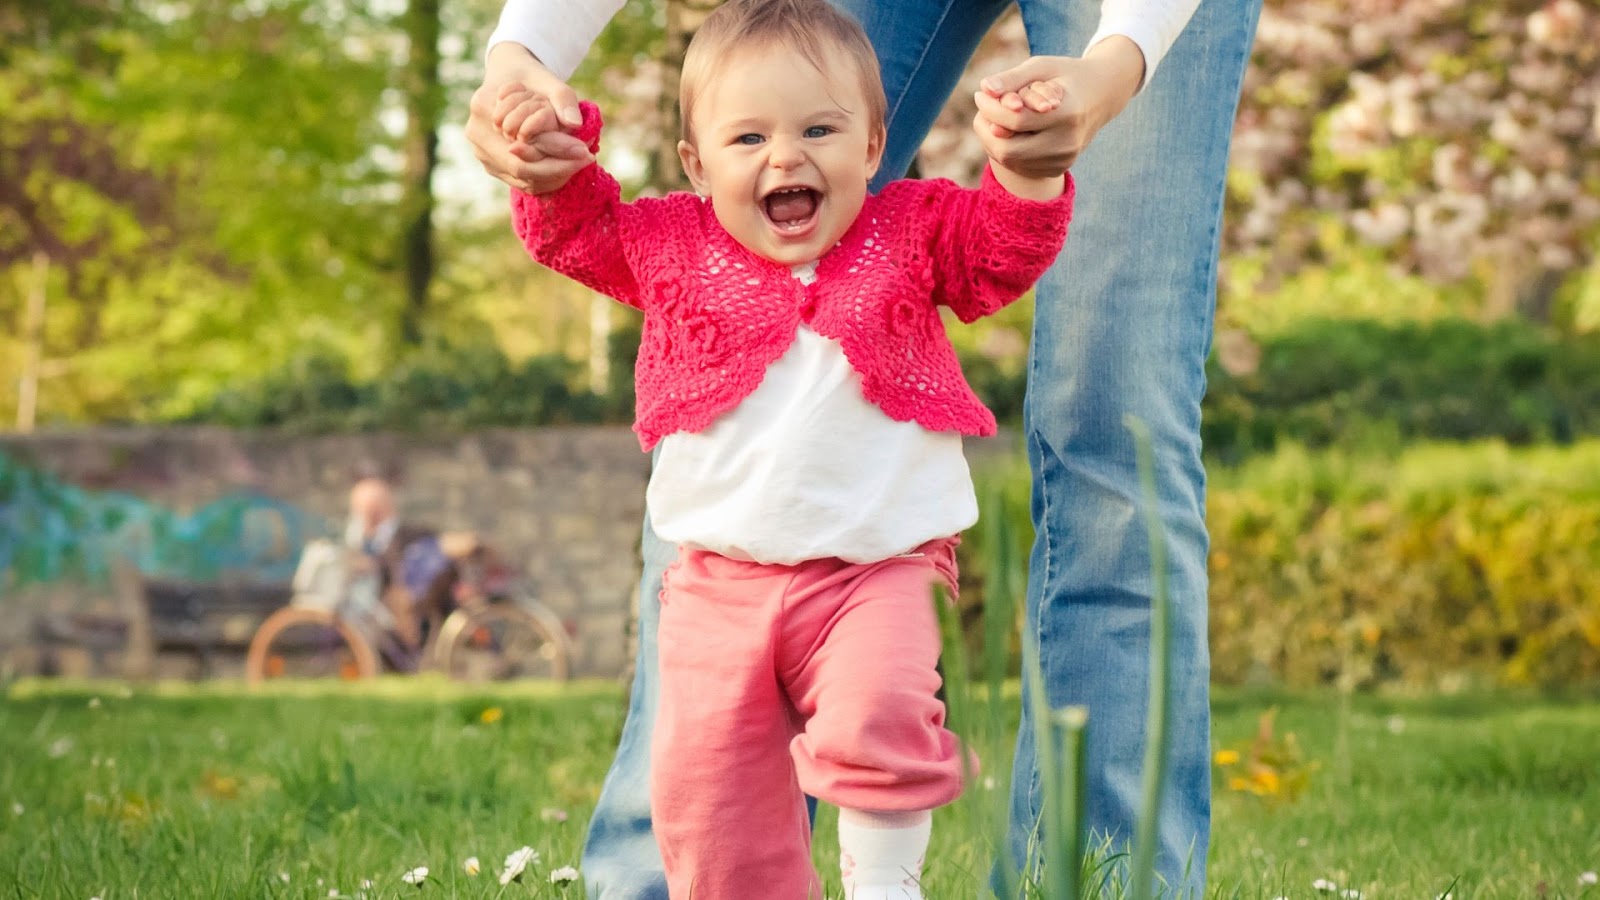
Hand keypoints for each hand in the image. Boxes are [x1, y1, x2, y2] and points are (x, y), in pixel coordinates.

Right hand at [465, 43, 594, 193]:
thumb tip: (575, 123)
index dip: (556, 153)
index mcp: (484, 107)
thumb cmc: (531, 78)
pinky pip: (520, 180)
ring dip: (554, 176)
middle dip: (558, 168)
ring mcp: (480, 152)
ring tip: (579, 163)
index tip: (586, 152)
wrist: (509, 78)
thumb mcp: (549, 80)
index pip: (522, 145)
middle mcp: (476, 134)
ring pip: (521, 179)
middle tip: (587, 159)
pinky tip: (566, 168)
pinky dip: (545, 178)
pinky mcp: (490, 164)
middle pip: (520, 168)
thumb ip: (563, 99)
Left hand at [971, 37, 1146, 178]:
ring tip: (994, 118)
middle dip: (987, 129)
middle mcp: (1067, 143)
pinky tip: (1008, 131)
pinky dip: (1006, 150)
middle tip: (982, 110)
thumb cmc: (1066, 76)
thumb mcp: (1042, 66)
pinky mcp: (1058, 169)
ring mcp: (1063, 160)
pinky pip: (1019, 166)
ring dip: (993, 141)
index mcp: (1066, 115)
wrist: (1102, 96)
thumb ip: (1012, 77)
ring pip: (1010, 161)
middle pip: (1008, 150)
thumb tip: (984, 89)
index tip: (980, 94)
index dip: (990, 108)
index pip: (1015, 120)